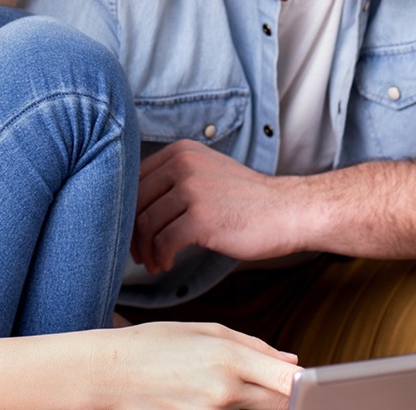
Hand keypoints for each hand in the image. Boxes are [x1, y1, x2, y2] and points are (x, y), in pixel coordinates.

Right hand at [96, 322, 299, 409]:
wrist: (108, 376)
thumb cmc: (153, 345)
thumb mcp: (205, 330)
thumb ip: (254, 346)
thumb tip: (292, 360)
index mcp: (229, 360)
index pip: (290, 381)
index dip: (308, 384)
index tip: (312, 381)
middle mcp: (225, 393)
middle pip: (279, 402)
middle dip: (282, 392)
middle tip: (267, 378)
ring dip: (256, 400)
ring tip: (225, 381)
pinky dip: (234, 409)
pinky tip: (213, 394)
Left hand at [131, 140, 303, 272]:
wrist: (287, 210)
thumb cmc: (248, 199)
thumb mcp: (208, 172)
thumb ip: (175, 179)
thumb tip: (137, 206)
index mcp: (182, 151)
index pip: (136, 180)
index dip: (128, 209)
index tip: (133, 232)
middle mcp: (183, 164)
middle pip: (136, 203)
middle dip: (132, 233)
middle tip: (138, 253)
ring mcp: (191, 190)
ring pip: (146, 224)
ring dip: (146, 250)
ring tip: (154, 263)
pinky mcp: (200, 218)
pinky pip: (164, 242)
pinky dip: (161, 257)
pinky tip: (167, 264)